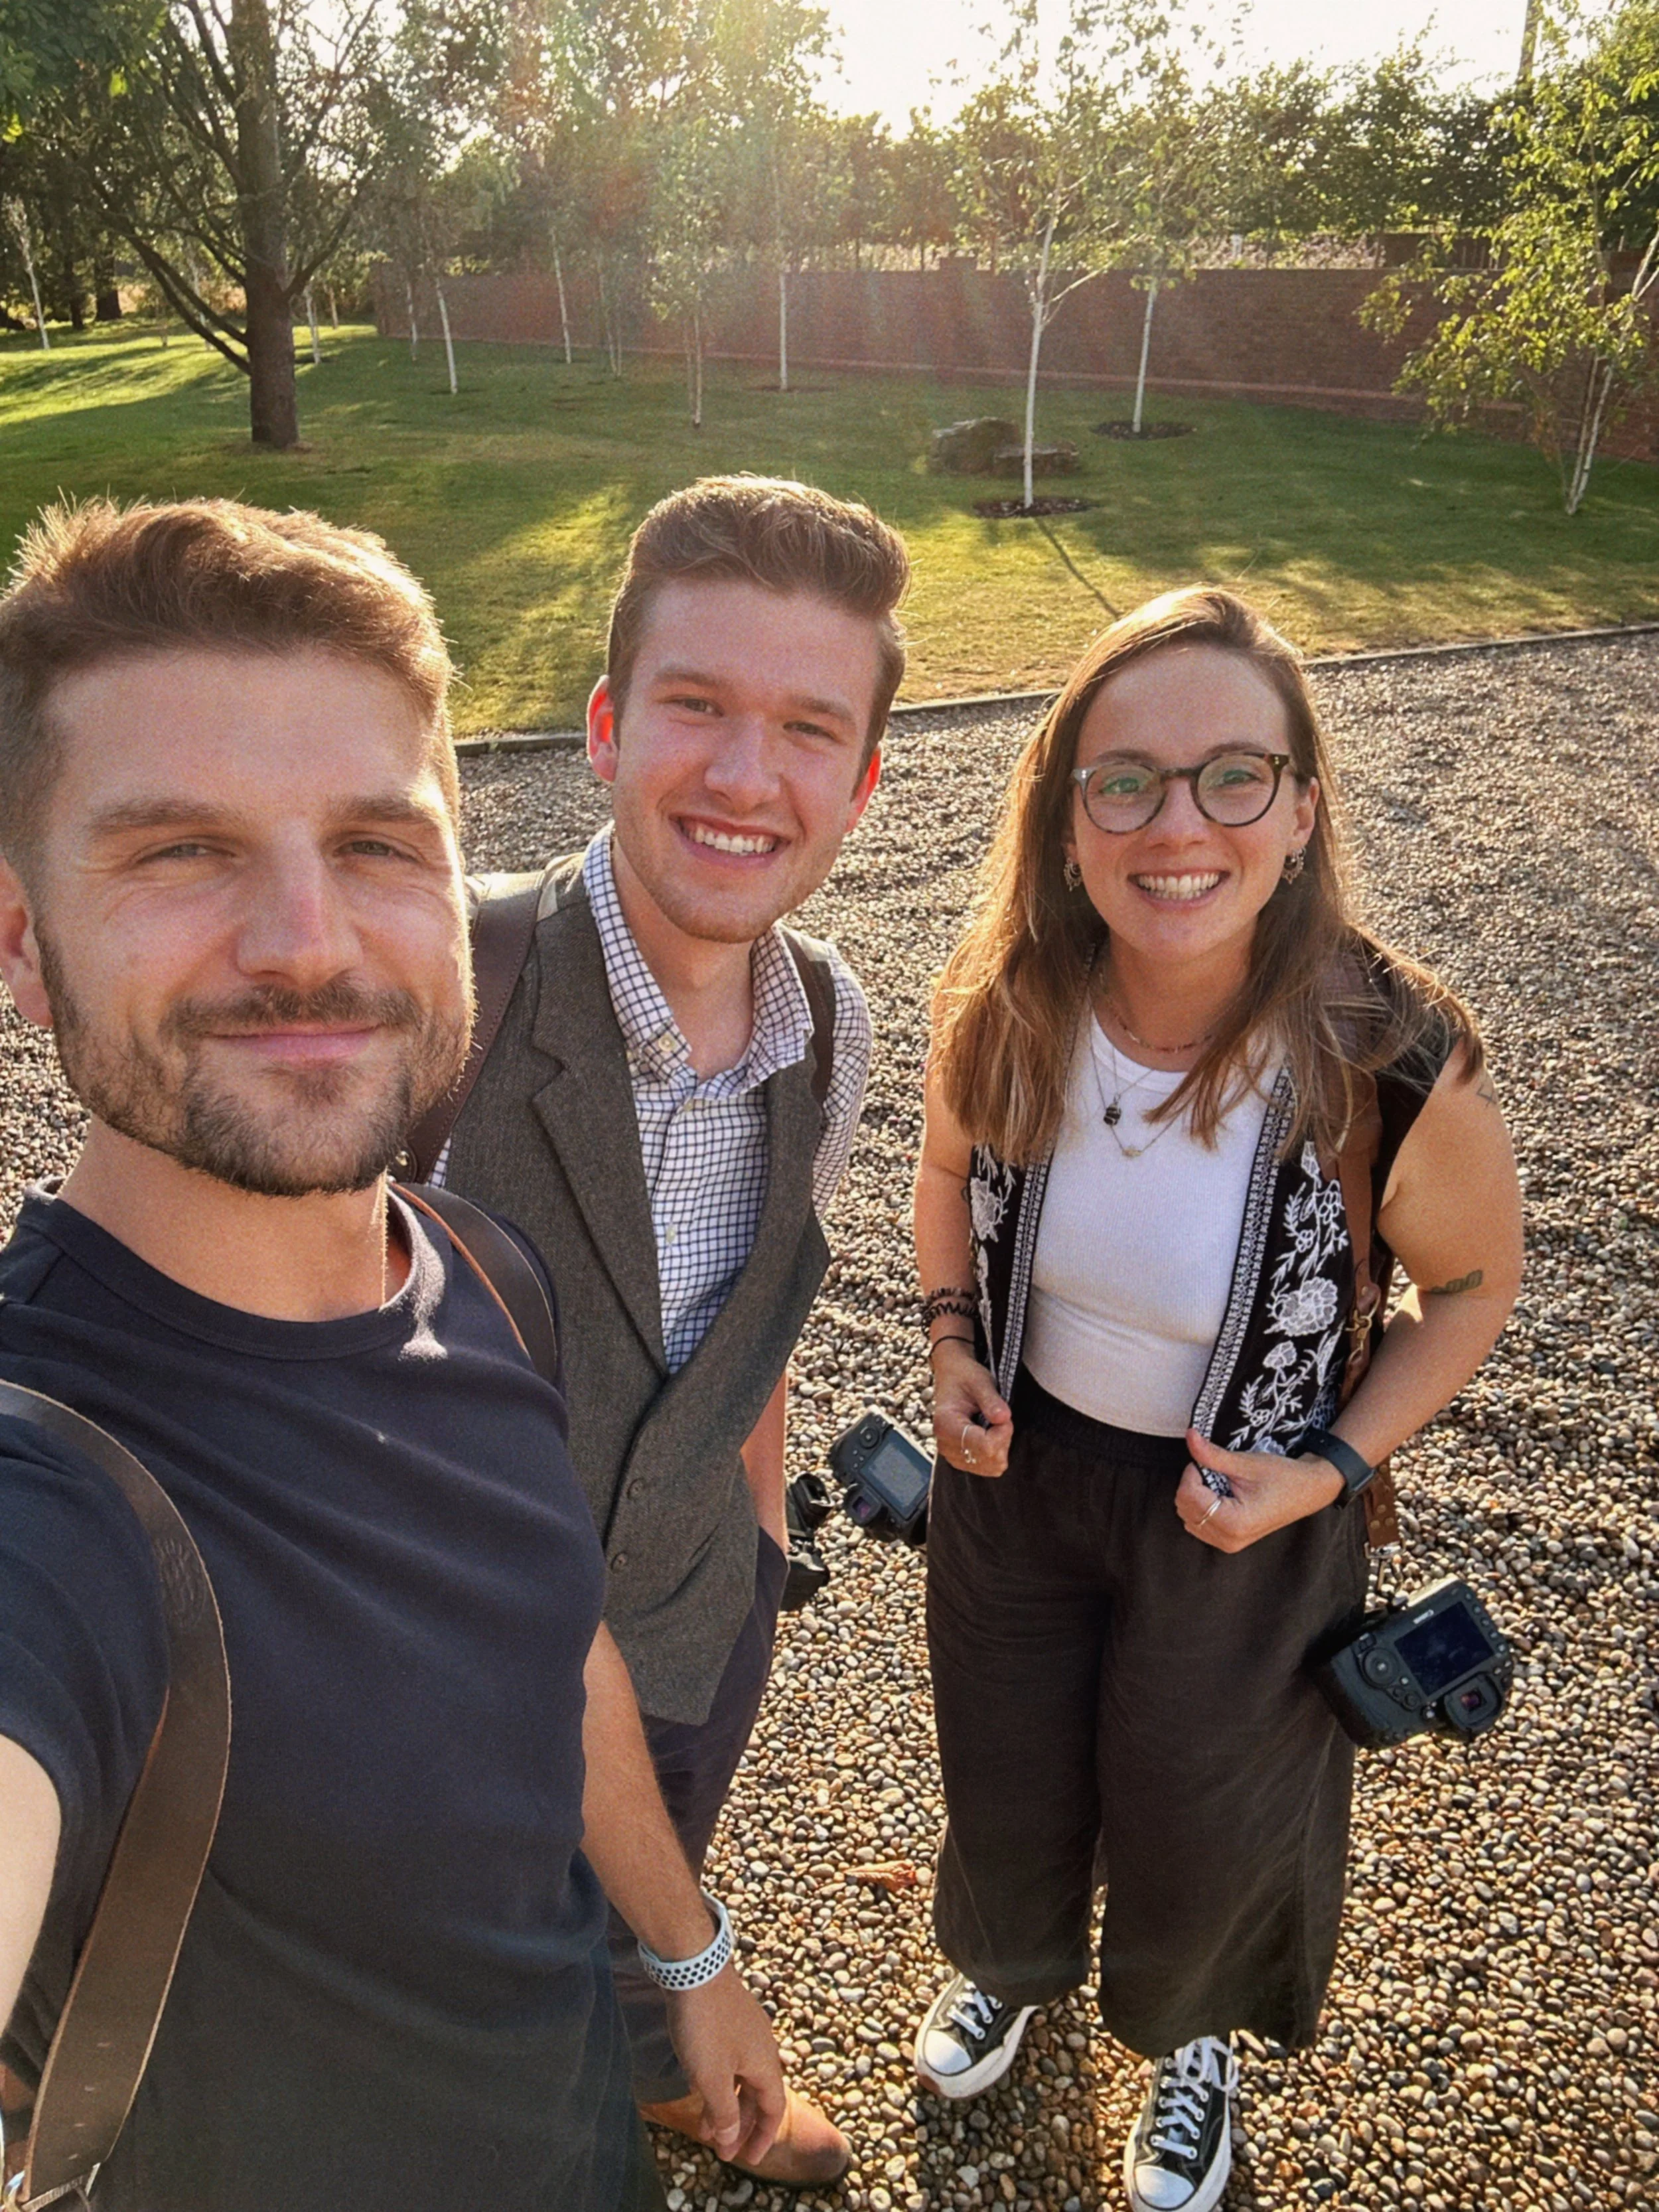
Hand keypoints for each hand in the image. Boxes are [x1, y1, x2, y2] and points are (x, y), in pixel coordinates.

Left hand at [665, 1963, 786, 2167]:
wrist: (695, 1966)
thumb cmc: (705, 2024)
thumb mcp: (712, 2078)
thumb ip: (724, 2112)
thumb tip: (730, 2139)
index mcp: (766, 2064)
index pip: (773, 2109)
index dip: (763, 2137)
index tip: (750, 2160)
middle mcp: (763, 2046)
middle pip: (757, 2095)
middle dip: (740, 2125)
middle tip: (722, 2148)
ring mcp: (747, 2028)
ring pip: (742, 2076)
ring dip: (727, 2103)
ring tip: (705, 2125)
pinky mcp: (730, 2016)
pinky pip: (732, 2059)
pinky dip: (721, 2080)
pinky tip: (701, 2084)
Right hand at [929, 1340, 1012, 1476]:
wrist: (952, 1377)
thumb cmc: (965, 1377)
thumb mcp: (980, 1381)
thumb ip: (992, 1400)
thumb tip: (1003, 1418)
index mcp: (946, 1424)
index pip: (985, 1446)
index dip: (1003, 1433)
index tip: (1003, 1414)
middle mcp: (945, 1445)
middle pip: (989, 1460)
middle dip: (1002, 1440)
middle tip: (998, 1417)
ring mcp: (952, 1455)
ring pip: (991, 1467)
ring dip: (1000, 1447)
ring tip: (992, 1425)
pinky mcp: (960, 1459)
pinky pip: (988, 1467)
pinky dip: (995, 1453)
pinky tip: (990, 1434)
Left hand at [1175, 1429, 1343, 1552]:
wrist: (1308, 1491)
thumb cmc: (1282, 1477)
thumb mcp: (1246, 1463)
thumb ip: (1212, 1454)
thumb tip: (1189, 1435)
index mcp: (1233, 1522)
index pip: (1188, 1496)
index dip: (1192, 1472)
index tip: (1206, 1460)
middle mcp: (1228, 1539)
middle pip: (1184, 1508)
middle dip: (1193, 1484)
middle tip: (1214, 1470)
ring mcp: (1229, 1544)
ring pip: (1188, 1517)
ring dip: (1196, 1496)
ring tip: (1220, 1484)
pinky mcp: (1230, 1542)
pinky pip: (1199, 1524)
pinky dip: (1202, 1507)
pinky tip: (1221, 1496)